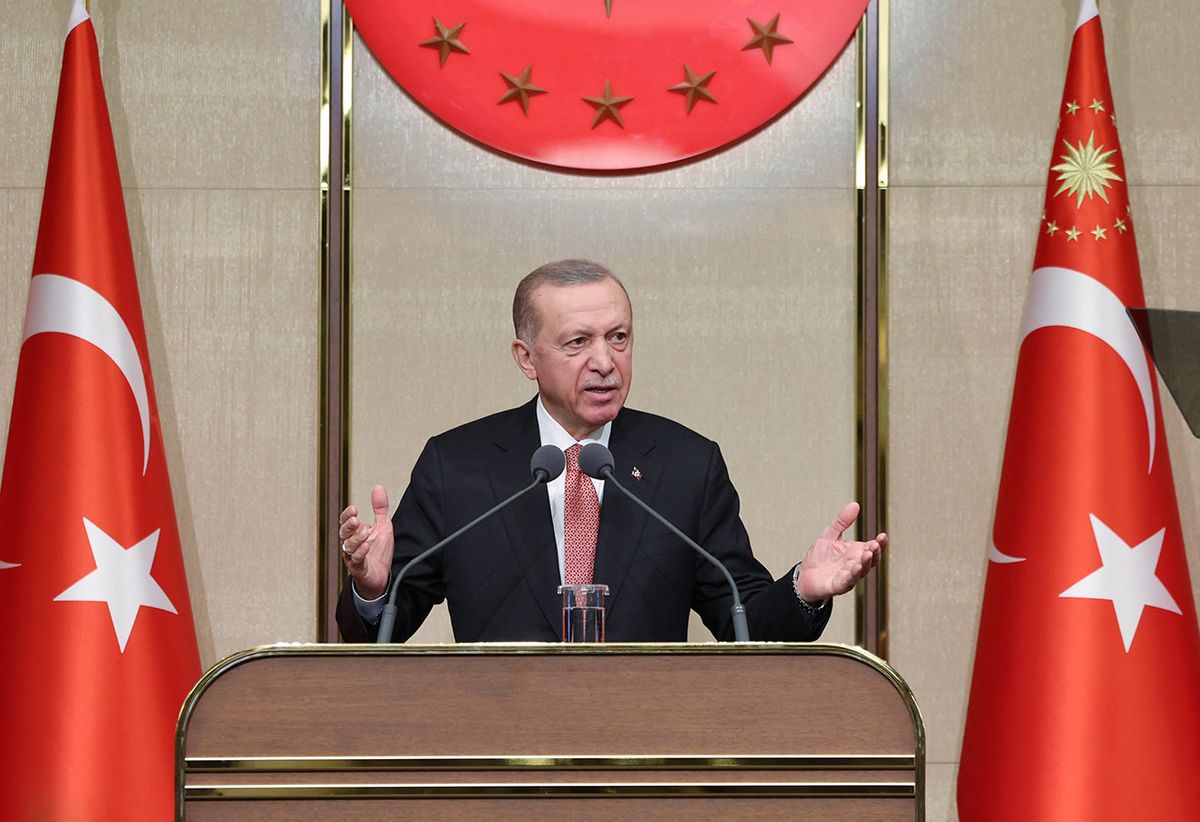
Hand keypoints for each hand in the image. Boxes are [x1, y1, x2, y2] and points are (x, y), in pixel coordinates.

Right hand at [338, 485, 392, 599]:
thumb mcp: (383, 526)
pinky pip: (356, 560)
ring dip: (356, 539)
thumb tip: (378, 487)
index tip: (353, 509)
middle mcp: (351, 545)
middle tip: (356, 520)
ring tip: (365, 533)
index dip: (347, 515)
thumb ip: (380, 508)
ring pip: (348, 547)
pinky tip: (366, 546)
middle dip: (348, 526)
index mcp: (355, 534)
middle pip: (343, 533)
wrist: (381, 577)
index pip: (345, 522)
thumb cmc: (379, 552)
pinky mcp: (359, 569)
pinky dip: (360, 553)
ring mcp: (353, 557)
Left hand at [795, 502, 885, 602]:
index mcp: (856, 552)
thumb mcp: (830, 534)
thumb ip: (842, 521)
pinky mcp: (839, 585)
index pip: (873, 547)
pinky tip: (856, 567)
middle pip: (871, 560)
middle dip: (875, 552)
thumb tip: (855, 504)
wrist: (805, 575)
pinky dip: (853, 575)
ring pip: (862, 571)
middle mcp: (856, 564)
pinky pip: (848, 581)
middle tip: (876, 544)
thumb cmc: (820, 556)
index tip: (882, 535)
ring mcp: (849, 576)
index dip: (880, 543)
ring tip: (867, 554)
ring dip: (866, 563)